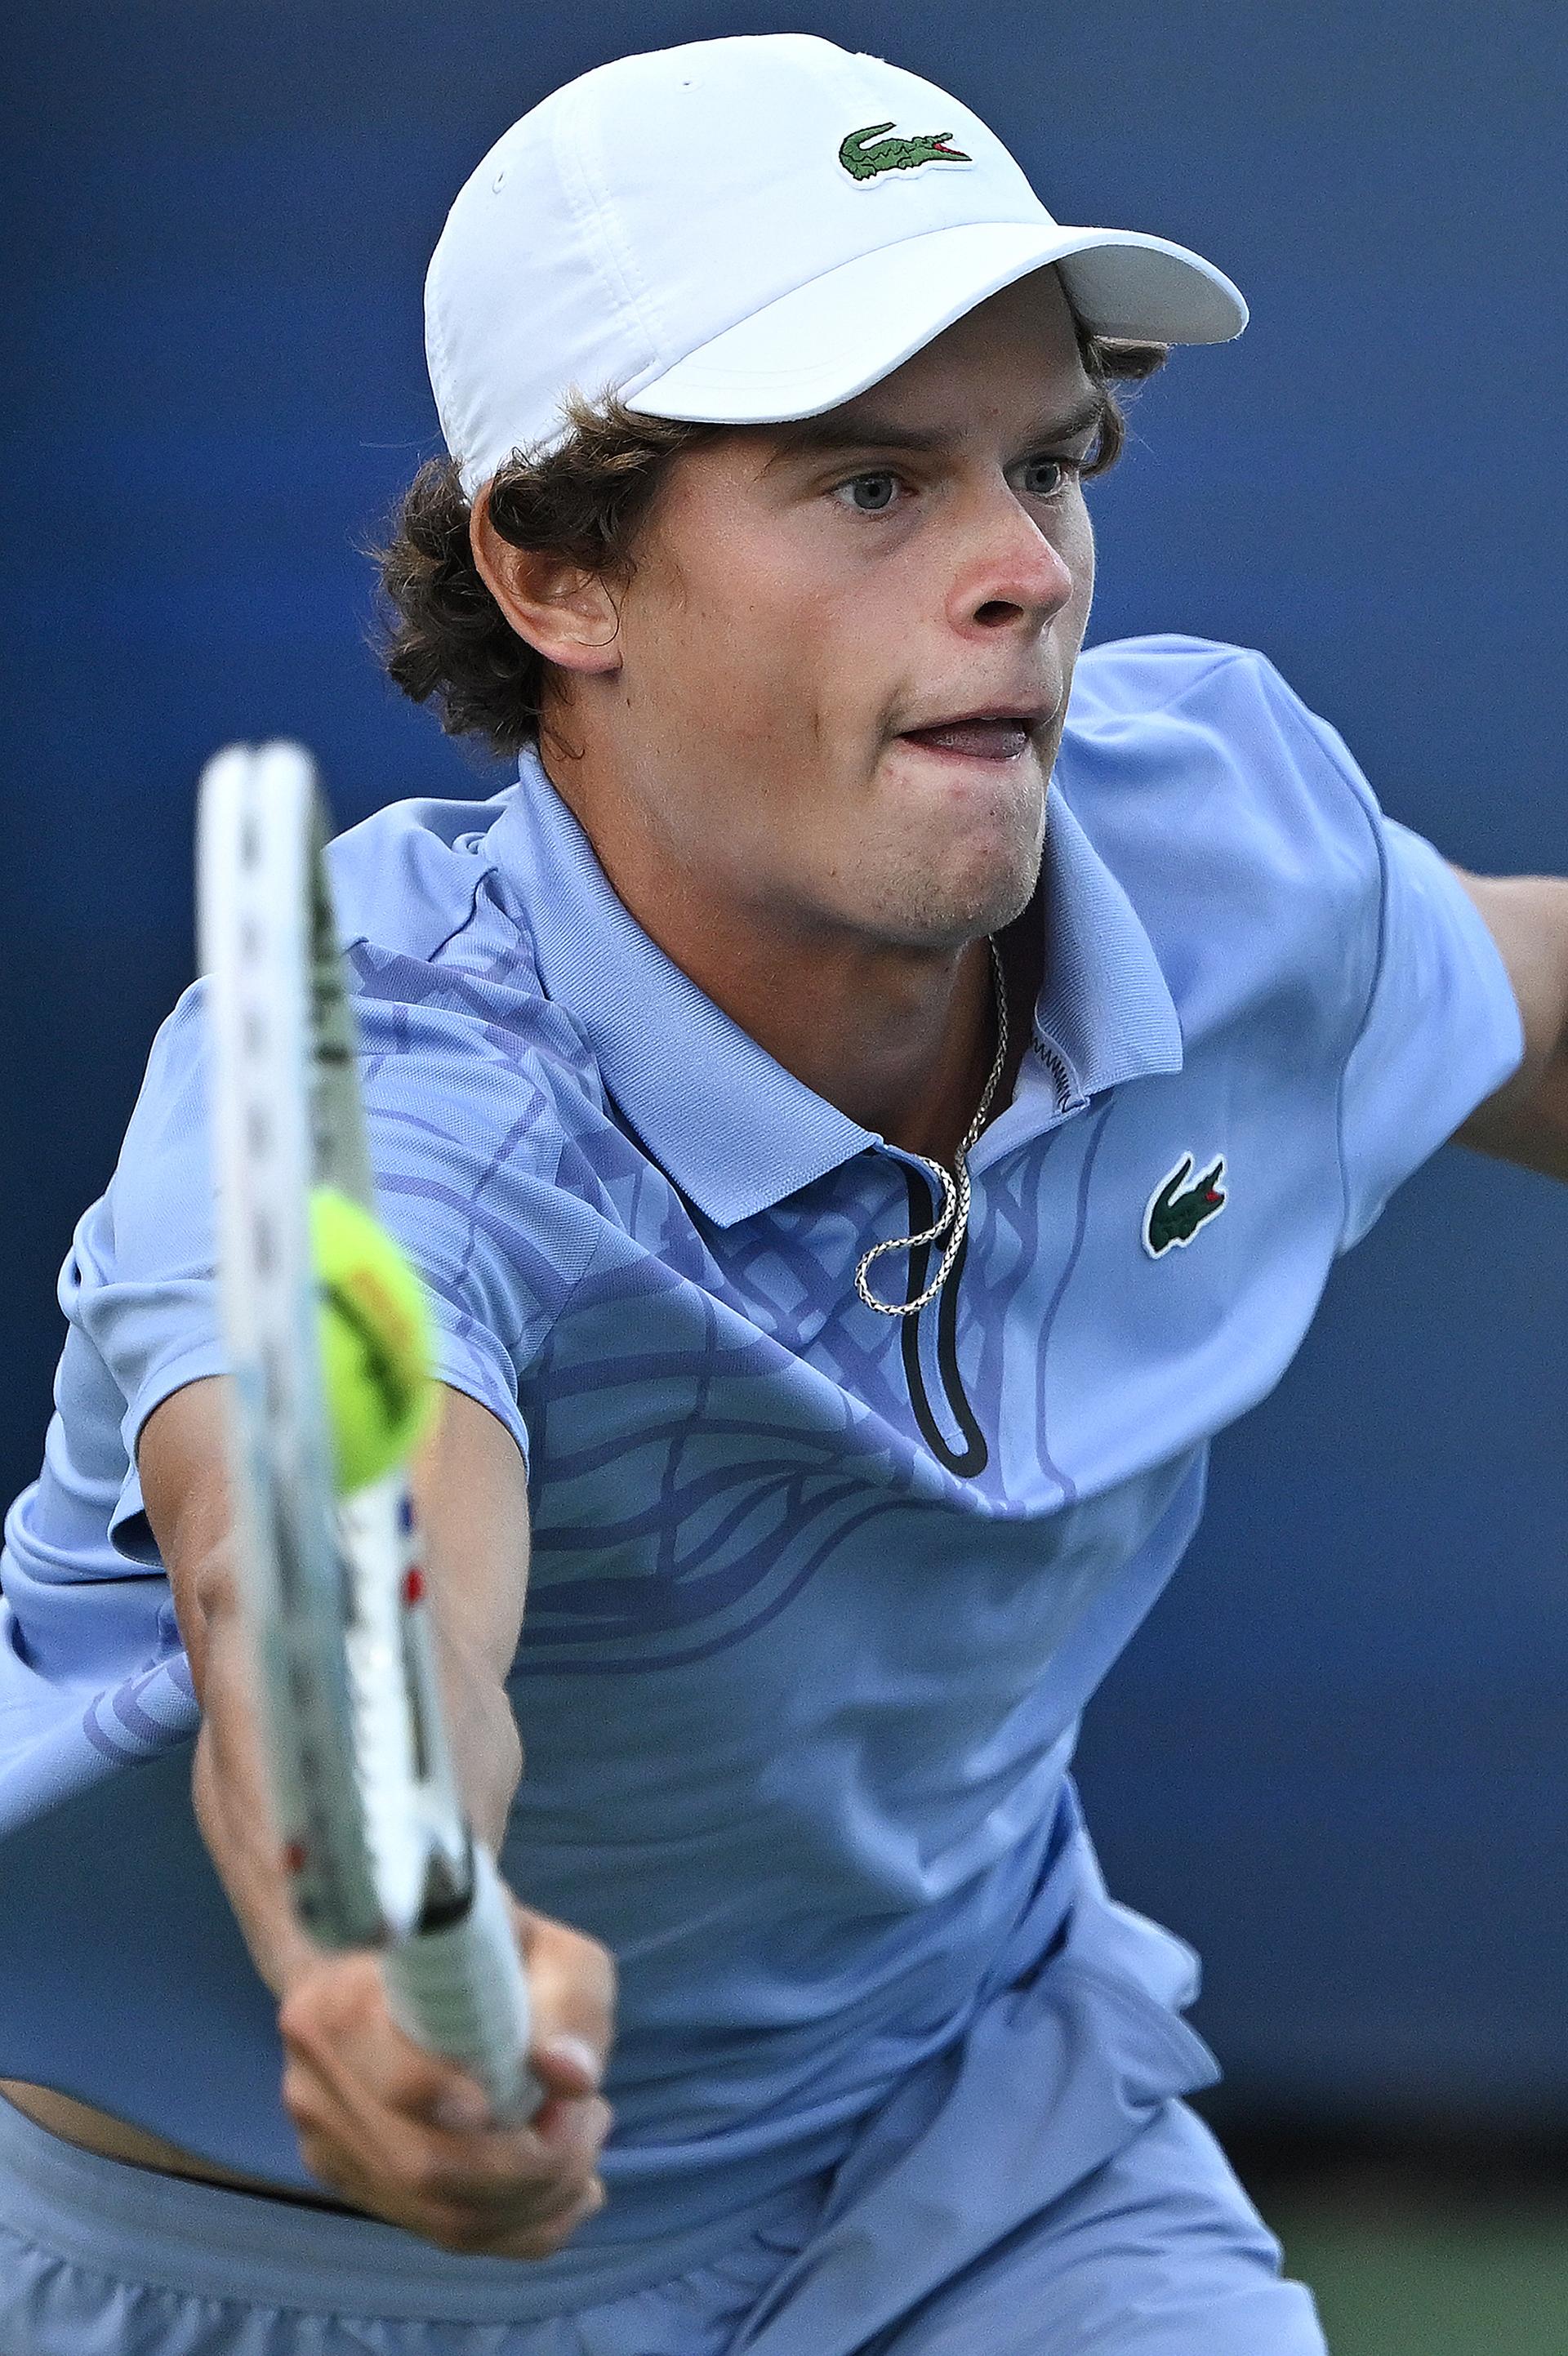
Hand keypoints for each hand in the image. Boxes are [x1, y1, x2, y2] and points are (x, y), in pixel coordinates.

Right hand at [278, 1895, 614, 2255]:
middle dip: (533, 2167)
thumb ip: (567, 2000)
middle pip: (425, 2169)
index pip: (398, 2083)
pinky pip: (441, 2232)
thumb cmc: (480, 1946)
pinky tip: (564, 2193)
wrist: (404, 1962)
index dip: (481, 2111)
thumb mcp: (541, 1944)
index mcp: (342, 2002)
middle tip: (590, 2120)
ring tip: (583, 2147)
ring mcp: (325, 2142)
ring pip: (439, 2218)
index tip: (553, 2100)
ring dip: (535, 2202)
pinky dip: (518, 2226)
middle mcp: (314, 2082)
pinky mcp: (350, 2181)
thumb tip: (571, 2077)